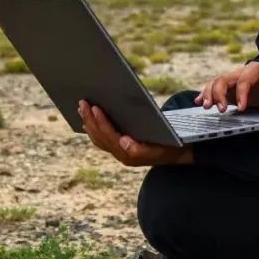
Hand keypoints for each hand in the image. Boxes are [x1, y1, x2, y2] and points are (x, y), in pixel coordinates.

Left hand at [77, 100, 192, 166]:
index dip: (101, 123)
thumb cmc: (171, 146)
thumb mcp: (161, 147)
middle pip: (100, 137)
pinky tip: (88, 119)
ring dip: (88, 123)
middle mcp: (122, 156)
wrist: (177, 153)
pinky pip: (101, 140)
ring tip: (81, 107)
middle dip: (90, 119)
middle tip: (82, 102)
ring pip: (98, 138)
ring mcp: (119, 153)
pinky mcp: (119, 149)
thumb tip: (123, 141)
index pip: (110, 137)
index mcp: (130, 155)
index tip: (95, 108)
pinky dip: (93, 129)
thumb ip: (141, 148)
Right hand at [195, 61, 258, 111]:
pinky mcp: (227, 89)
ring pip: (215, 83)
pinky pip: (213, 89)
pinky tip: (198, 102)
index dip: (241, 94)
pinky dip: (204, 94)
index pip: (243, 81)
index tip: (242, 108)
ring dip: (208, 94)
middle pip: (223, 80)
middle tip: (219, 109)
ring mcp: (231, 80)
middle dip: (218, 94)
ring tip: (206, 107)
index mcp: (253, 70)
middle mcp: (239, 73)